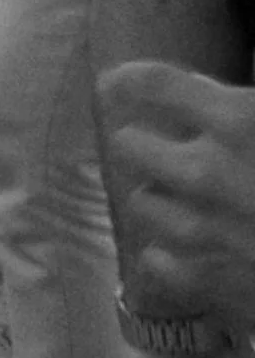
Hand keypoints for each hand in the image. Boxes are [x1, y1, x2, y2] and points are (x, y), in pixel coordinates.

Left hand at [102, 57, 254, 339]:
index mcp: (239, 122)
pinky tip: (190, 251)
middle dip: (143, 143)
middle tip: (161, 150)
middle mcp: (207, 170)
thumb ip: (245, 113)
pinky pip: (155, 259)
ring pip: (141, 202)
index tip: (115, 83)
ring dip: (160, 200)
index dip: (130, 78)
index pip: (155, 84)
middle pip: (129, 143)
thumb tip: (218, 101)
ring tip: (188, 203)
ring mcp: (200, 228)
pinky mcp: (204, 279)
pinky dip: (167, 255)